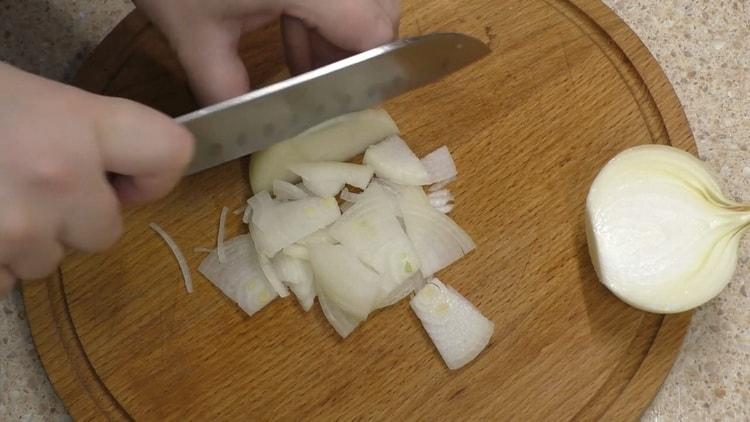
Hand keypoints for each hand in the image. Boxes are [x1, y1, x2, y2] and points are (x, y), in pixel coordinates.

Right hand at [0, 63, 192, 294]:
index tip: (127, 174)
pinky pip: (3, 282)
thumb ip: (83, 133)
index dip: (154, 171)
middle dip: (75, 216)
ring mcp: (13, 231)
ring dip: (26, 239)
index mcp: (76, 124)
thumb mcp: (24, 94)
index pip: (170, 154)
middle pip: (106, 230)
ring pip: (51, 261)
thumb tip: (122, 176)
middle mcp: (55, 180)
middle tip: (27, 181)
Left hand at [134, 0, 399, 104]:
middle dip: (354, 51)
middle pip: (378, 10)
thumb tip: (251, 133)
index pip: (374, 30)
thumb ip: (228, 90)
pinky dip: (321, 9)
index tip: (347, 100)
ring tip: (302, 66)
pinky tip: (292, 32)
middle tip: (322, 84)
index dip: (370, 69)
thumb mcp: (195, 38)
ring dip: (338, 32)